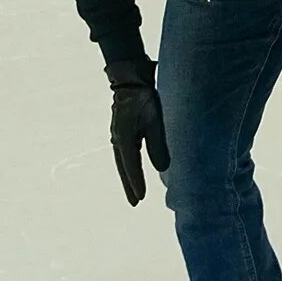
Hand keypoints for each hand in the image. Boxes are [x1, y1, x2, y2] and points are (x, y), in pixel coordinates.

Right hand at [106, 59, 169, 205]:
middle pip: (124, 167)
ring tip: (134, 192)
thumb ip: (158, 143)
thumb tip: (162, 168)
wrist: (131, 77)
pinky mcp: (124, 130)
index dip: (136, 182)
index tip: (141, 198)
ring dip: (129, 177)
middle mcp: (119, 138)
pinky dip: (130, 165)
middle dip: (130, 185)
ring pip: (124, 161)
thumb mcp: (154, 120)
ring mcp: (119, 134)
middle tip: (135, 203)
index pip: (131, 165)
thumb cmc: (143, 96)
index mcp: (124, 137)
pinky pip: (127, 153)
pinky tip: (133, 169)